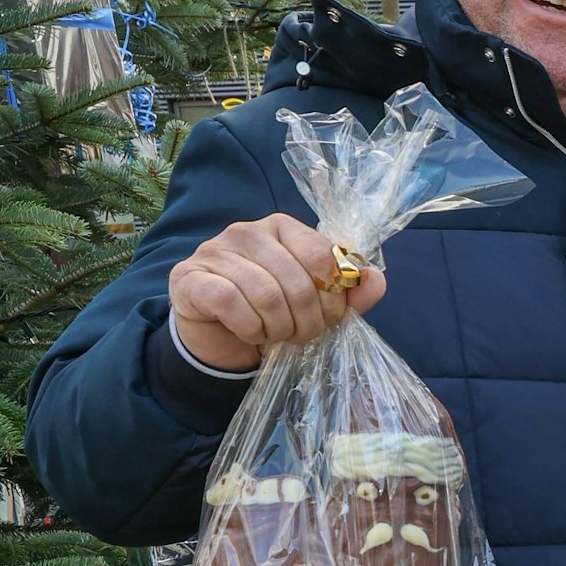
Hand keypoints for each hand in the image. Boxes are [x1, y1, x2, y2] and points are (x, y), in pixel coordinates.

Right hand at [169, 214, 385, 370]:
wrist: (221, 338)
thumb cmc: (272, 313)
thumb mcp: (316, 304)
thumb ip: (348, 292)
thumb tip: (375, 279)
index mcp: (282, 227)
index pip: (321, 256)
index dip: (332, 295)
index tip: (329, 317)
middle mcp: (246, 231)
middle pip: (296, 280)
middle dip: (308, 320)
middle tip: (301, 335)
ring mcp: (214, 251)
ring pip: (266, 294)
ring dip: (279, 328)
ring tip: (277, 335)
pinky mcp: (190, 277)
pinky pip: (231, 303)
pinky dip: (250, 328)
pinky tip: (251, 333)